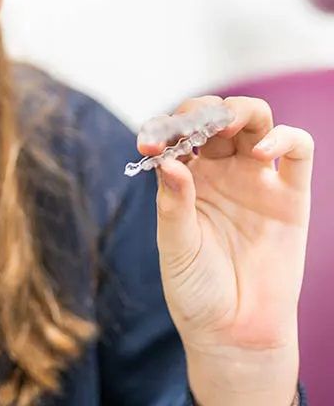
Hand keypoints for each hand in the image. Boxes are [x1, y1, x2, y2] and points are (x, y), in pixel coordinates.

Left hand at [138, 96, 312, 403]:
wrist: (233, 332)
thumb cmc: (195, 287)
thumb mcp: (175, 246)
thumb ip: (173, 204)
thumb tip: (168, 162)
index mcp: (186, 175)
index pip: (176, 134)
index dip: (161, 129)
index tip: (146, 143)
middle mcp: (220, 169)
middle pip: (215, 116)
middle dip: (200, 111)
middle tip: (187, 125)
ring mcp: (256, 179)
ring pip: (254, 121)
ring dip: (238, 112)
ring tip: (222, 124)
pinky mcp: (291, 197)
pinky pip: (298, 152)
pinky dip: (284, 139)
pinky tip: (262, 151)